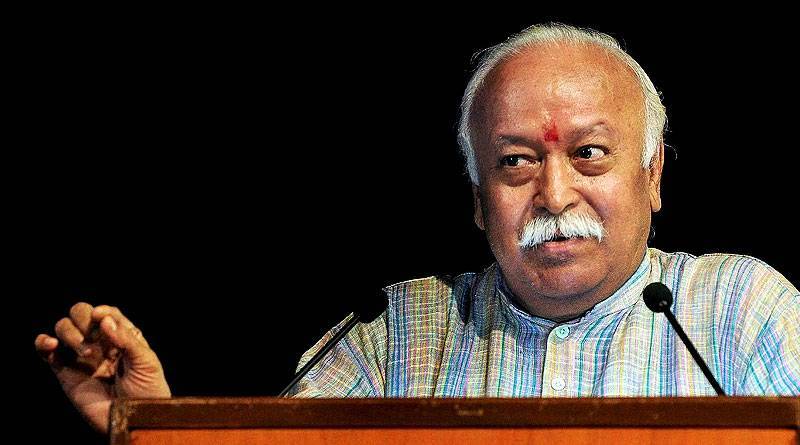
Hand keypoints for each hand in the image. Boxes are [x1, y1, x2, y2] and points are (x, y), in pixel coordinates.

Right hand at [35, 303, 170, 433]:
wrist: (134, 418)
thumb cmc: (147, 389)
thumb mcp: (146, 360)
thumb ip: (126, 339)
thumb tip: (103, 319)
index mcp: (121, 335)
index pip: (106, 313)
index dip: (102, 311)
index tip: (99, 317)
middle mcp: (100, 342)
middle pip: (80, 313)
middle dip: (83, 319)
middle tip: (92, 339)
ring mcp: (81, 356)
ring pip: (63, 327)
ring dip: (70, 333)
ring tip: (86, 353)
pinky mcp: (66, 372)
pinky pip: (47, 353)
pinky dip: (43, 343)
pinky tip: (50, 344)